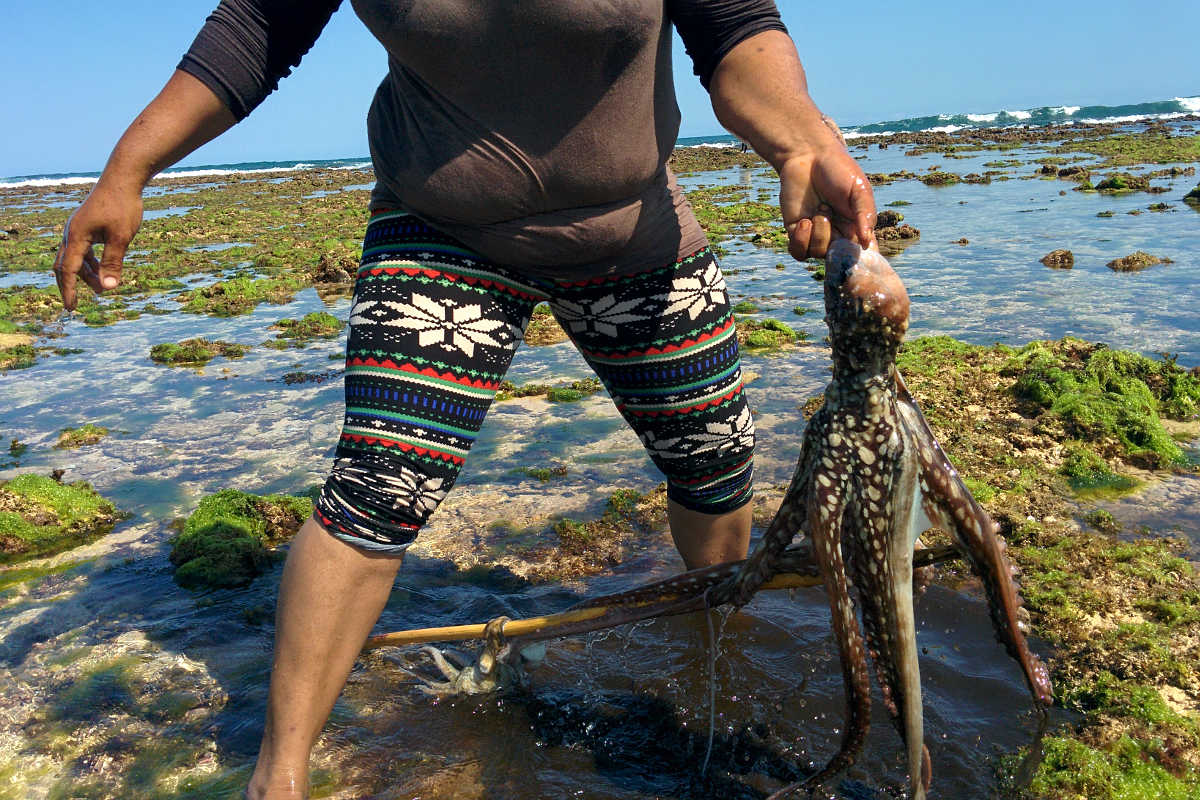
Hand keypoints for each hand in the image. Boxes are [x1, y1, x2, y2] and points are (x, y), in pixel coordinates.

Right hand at [54, 181, 142, 310]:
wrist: (123, 179)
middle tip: (77, 304)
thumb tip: (109, 287)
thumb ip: (113, 263)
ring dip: (86, 274)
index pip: (69, 270)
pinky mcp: (86, 225)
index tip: (71, 308)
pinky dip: (90, 262)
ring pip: (75, 258)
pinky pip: (82, 249)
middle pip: (65, 265)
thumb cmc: (123, 206)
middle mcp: (71, 232)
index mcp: (76, 236)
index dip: (69, 291)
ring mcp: (78, 228)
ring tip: (103, 287)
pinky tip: (102, 269)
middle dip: (72, 285)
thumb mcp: (121, 238)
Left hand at [778, 137, 875, 260]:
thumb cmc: (839, 170)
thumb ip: (865, 215)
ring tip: (819, 210)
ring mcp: (816, 235)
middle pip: (839, 258)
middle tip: (829, 211)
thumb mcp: (859, 190)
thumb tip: (867, 242)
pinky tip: (804, 222)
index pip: (863, 256)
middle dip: (835, 240)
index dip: (862, 263)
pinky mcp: (796, 232)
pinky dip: (801, 241)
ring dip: (818, 234)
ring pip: (818, 255)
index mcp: (856, 228)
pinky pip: (799, 253)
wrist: (808, 156)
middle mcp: (837, 235)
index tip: (859, 257)